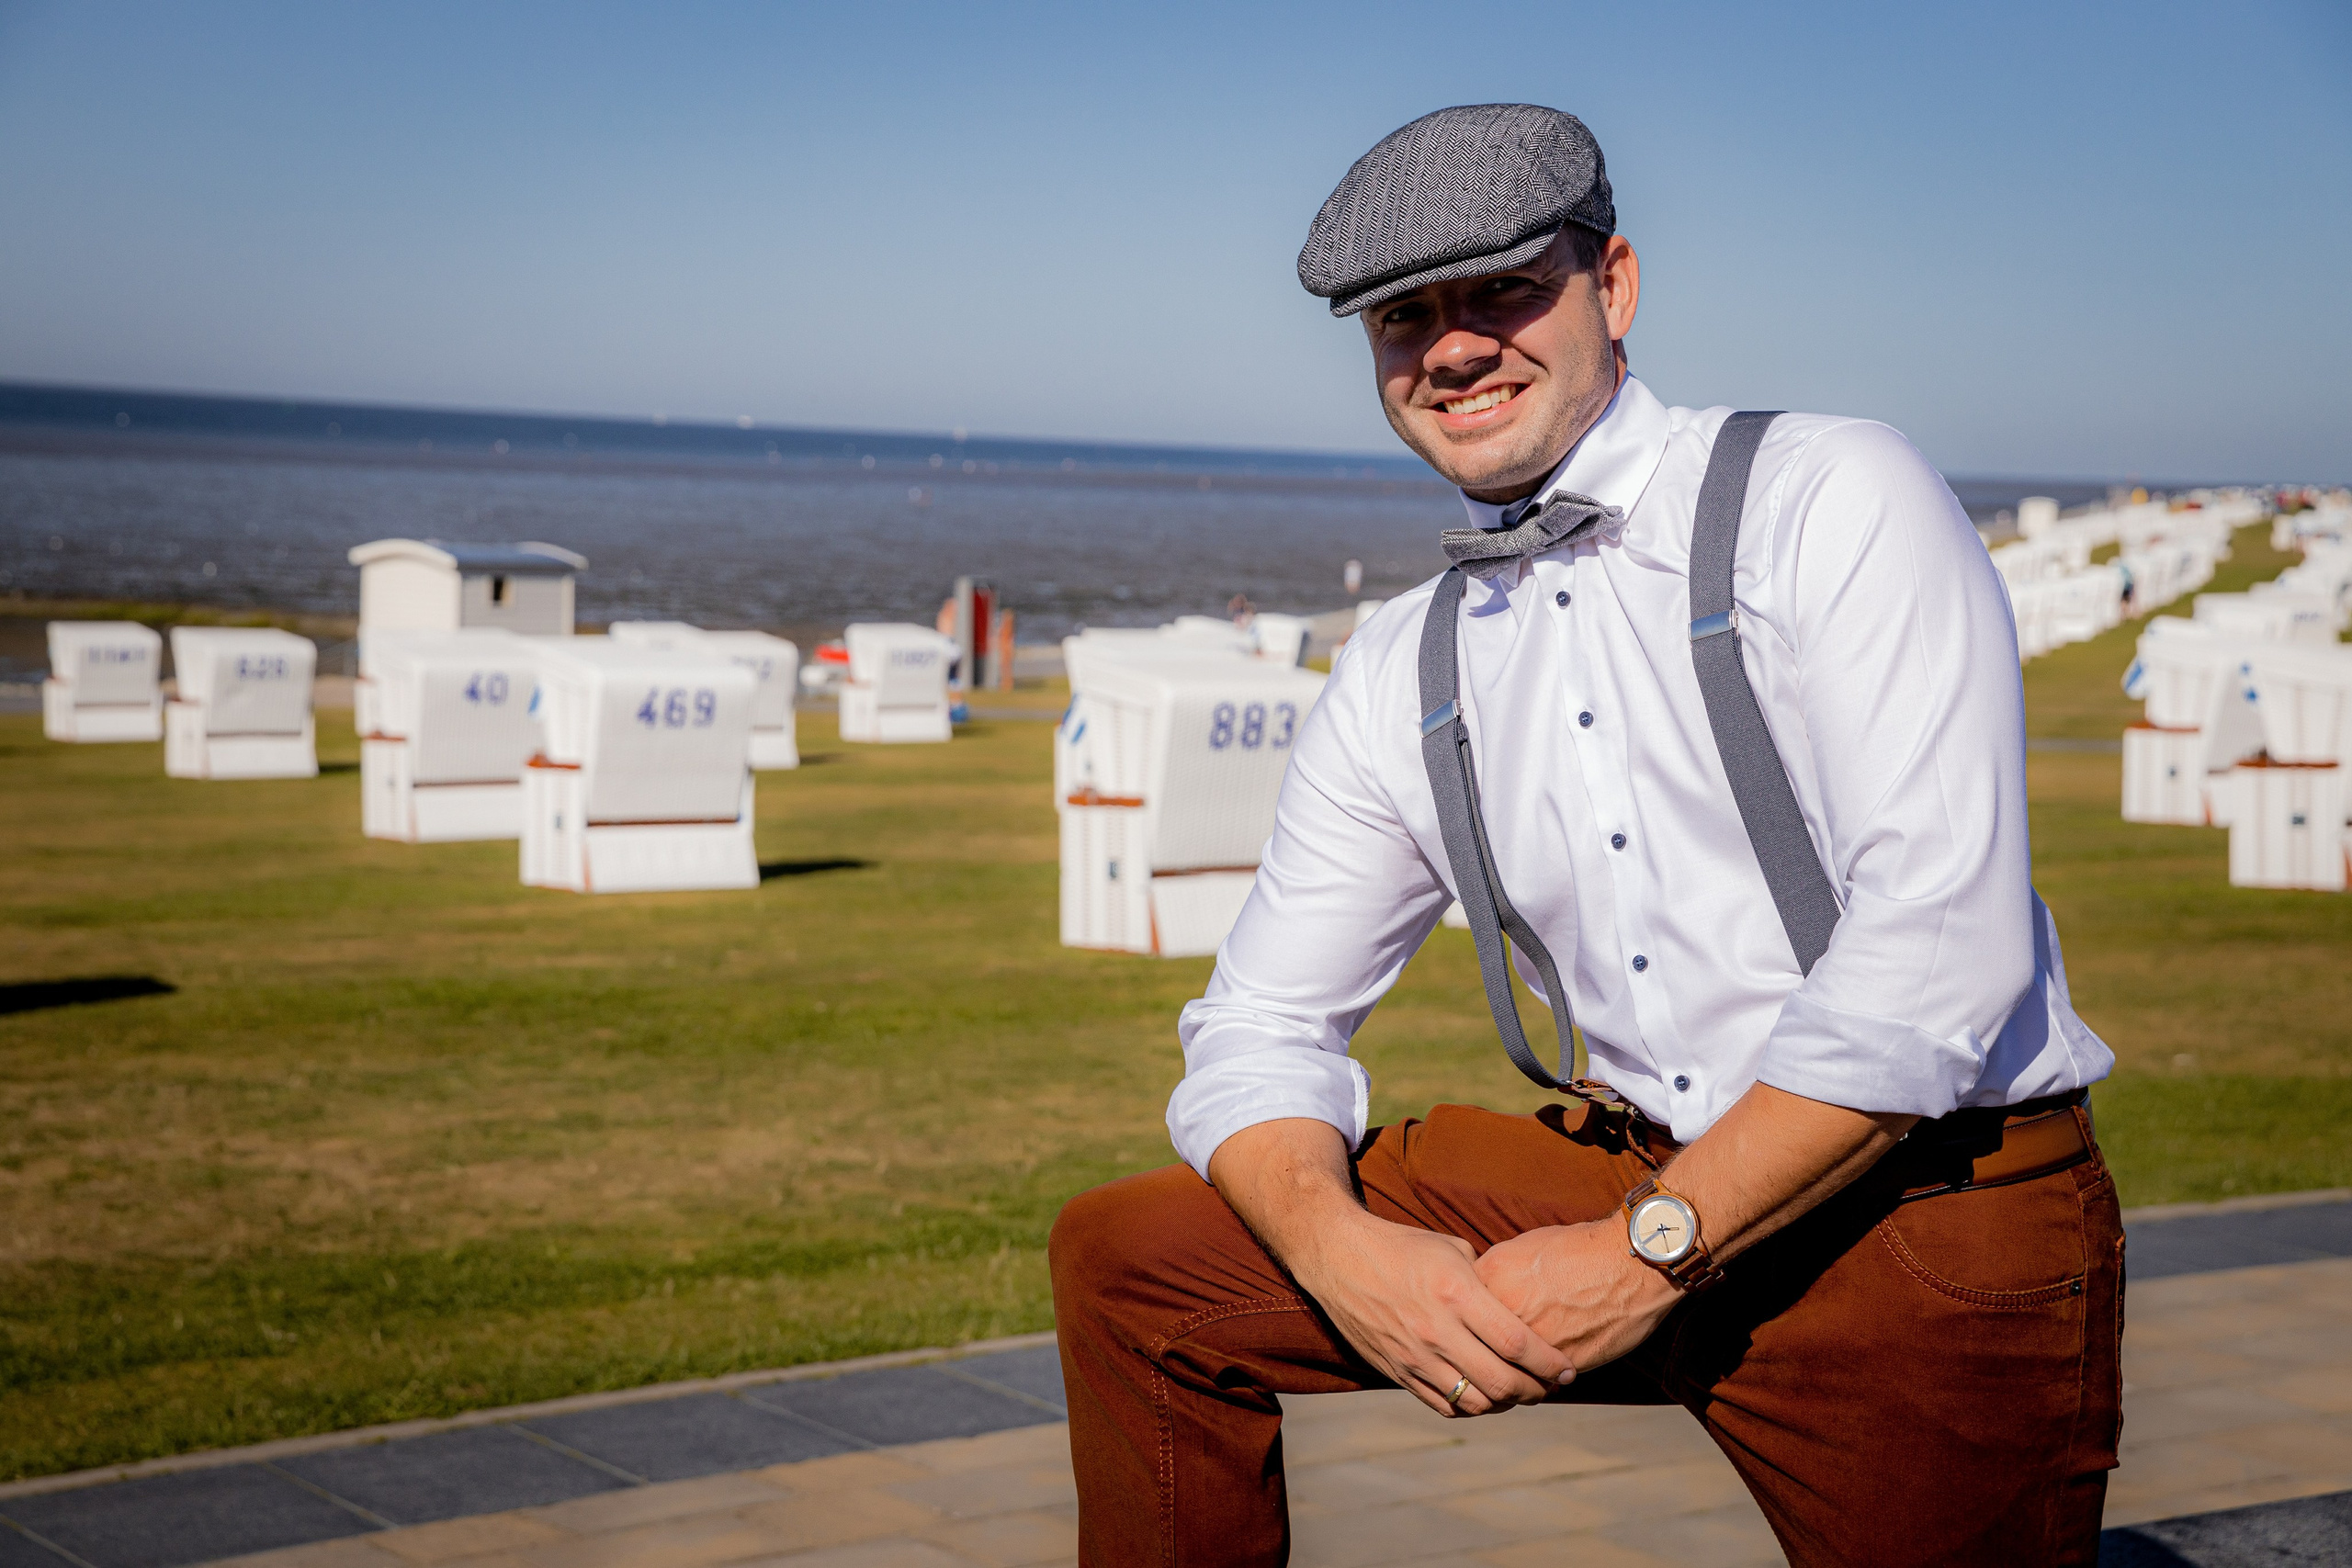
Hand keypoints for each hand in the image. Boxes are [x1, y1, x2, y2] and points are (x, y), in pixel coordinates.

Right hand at [1291, 1207, 1574, 1418]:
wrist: (1338, 1256)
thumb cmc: (1402, 1246)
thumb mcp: (1452, 1250)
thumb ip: (1487, 1283)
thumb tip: (1523, 1306)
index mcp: (1456, 1294)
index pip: (1516, 1343)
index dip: (1549, 1363)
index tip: (1568, 1370)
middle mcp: (1437, 1331)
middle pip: (1501, 1382)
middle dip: (1535, 1391)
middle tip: (1549, 1387)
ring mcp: (1414, 1356)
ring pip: (1475, 1402)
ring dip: (1505, 1404)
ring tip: (1518, 1392)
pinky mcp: (1396, 1371)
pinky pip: (1443, 1405)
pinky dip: (1470, 1407)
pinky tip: (1482, 1394)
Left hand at [1474, 1218, 1680, 1373]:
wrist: (1630, 1262)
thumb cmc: (1579, 1248)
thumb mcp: (1523, 1247)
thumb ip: (1495, 1274)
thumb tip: (1480, 1294)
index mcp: (1490, 1277)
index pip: (1458, 1312)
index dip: (1464, 1324)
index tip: (1469, 1332)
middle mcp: (1504, 1311)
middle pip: (1475, 1347)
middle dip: (1477, 1360)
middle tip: (1485, 1366)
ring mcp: (1532, 1340)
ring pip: (1505, 1372)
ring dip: (1508, 1380)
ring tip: (1515, 1381)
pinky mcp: (1560, 1363)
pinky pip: (1539, 1382)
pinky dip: (1539, 1384)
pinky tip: (1542, 1380)